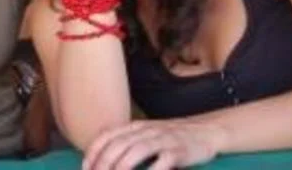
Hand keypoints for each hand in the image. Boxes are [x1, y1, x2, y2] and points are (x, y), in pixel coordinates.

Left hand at [84, 118, 225, 169]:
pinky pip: (163, 161)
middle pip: (118, 145)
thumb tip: (101, 160)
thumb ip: (126, 143)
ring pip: (137, 151)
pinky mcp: (179, 151)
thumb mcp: (146, 135)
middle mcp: (146, 130)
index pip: (107, 136)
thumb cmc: (170, 138)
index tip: (86, 169)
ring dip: (122, 167)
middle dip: (104, 164)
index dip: (93, 152)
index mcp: (135, 127)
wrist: (205, 131)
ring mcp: (163, 139)